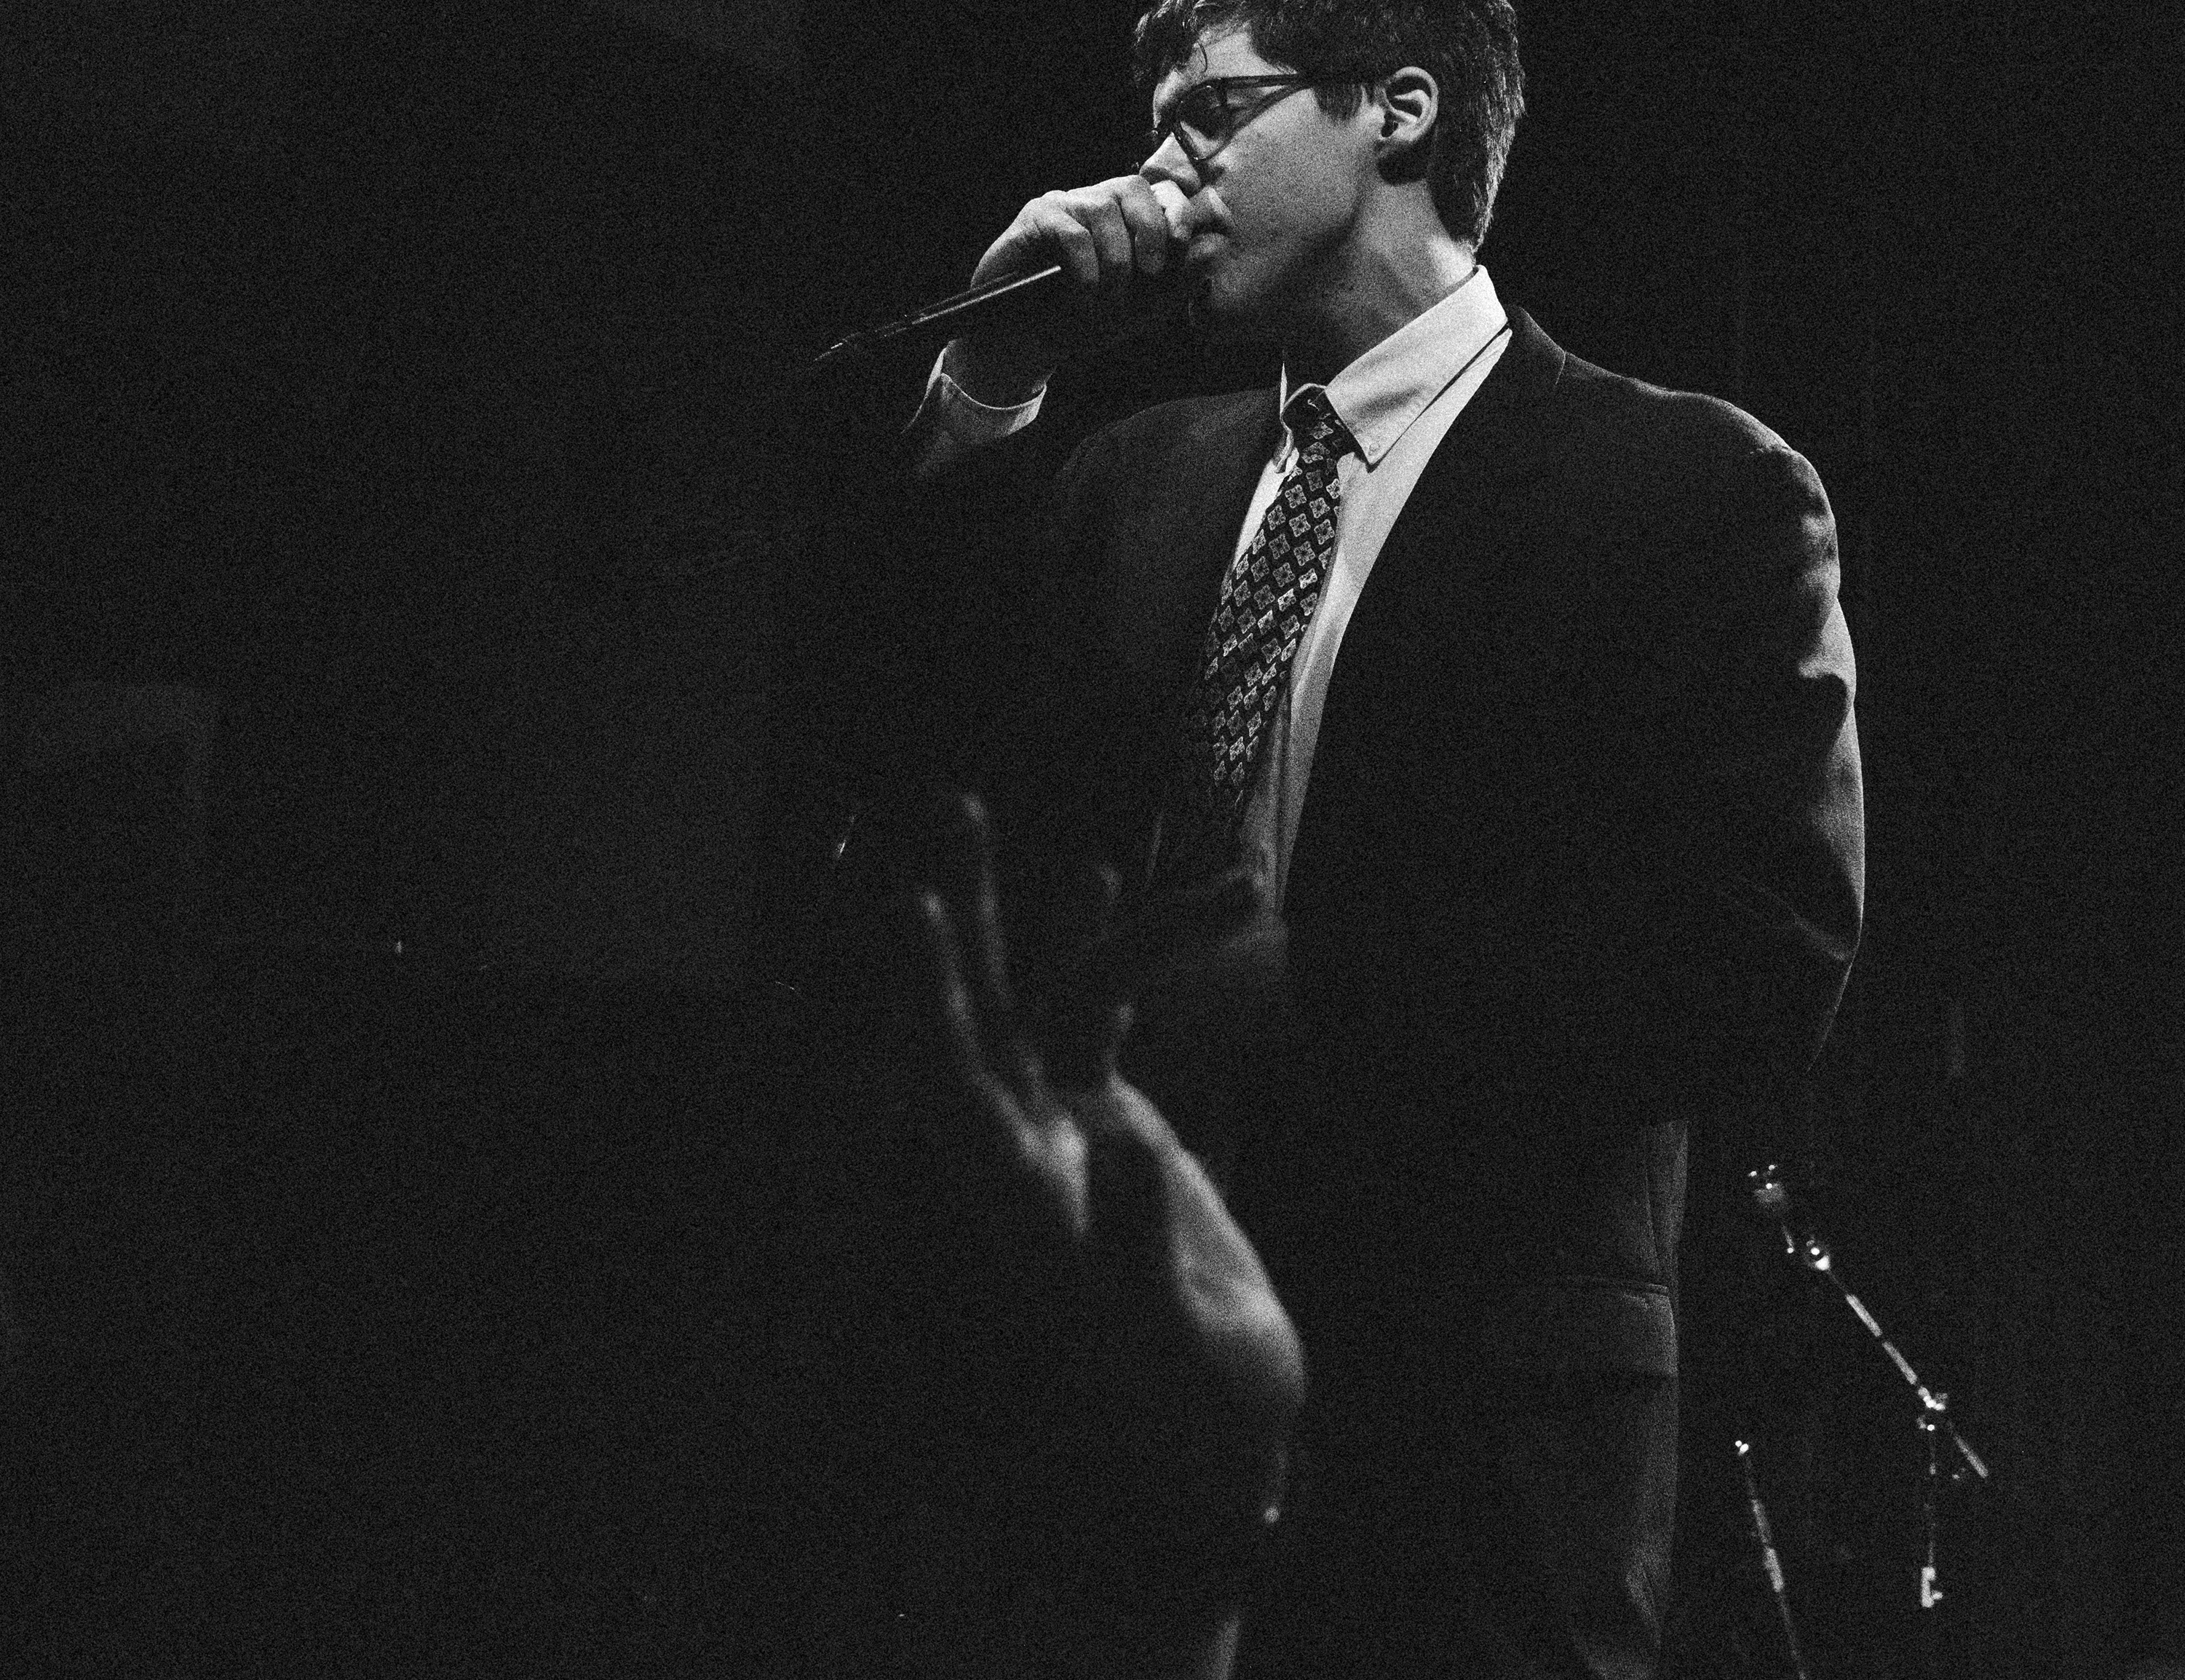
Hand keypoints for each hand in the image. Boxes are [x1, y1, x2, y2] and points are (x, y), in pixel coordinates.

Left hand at [905, 797, 1302, 1666]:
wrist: (1206, 1445)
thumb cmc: (1181, 1419)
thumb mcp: (1161, 1352)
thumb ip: (1130, 1249)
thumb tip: (1124, 1145)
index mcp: (1008, 1207)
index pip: (947, 1083)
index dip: (925, 996)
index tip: (908, 910)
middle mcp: (1015, 1156)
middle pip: (973, 1014)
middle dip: (965, 914)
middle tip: (951, 809)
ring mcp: (1057, 1134)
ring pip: (1044, 1001)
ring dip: (1058, 918)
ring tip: (1085, 841)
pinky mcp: (1104, 1129)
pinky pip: (1100, 1021)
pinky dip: (1123, 956)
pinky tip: (1125, 893)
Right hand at [948, 173, 1193, 401]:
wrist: (1026, 342)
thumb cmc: (1084, 320)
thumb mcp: (1141, 308)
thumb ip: (1178, 281)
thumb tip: (1212, 248)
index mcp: (1125, 217)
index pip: (1162, 191)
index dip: (1179, 213)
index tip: (1183, 248)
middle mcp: (1094, 202)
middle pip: (1136, 187)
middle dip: (1153, 230)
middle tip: (1152, 273)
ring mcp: (1063, 205)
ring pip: (1104, 209)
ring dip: (1116, 262)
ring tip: (1107, 300)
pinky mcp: (1034, 218)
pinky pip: (1070, 231)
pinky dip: (1086, 268)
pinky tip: (1083, 295)